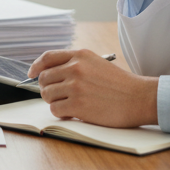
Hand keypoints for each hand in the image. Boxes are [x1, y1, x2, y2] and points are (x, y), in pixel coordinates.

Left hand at [27, 49, 157, 127]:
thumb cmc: (120, 85)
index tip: (32, 73)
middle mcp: (75, 68)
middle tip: (59, 96)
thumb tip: (50, 74)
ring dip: (55, 102)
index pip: (48, 57)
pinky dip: (61, 113)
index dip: (36, 66)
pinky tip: (73, 113)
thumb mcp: (97, 64)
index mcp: (80, 55)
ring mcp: (75, 86)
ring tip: (69, 104)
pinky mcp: (77, 105)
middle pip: (44, 78)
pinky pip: (55, 110)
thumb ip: (75, 64)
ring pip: (47, 95)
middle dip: (48, 88)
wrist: (138, 98)